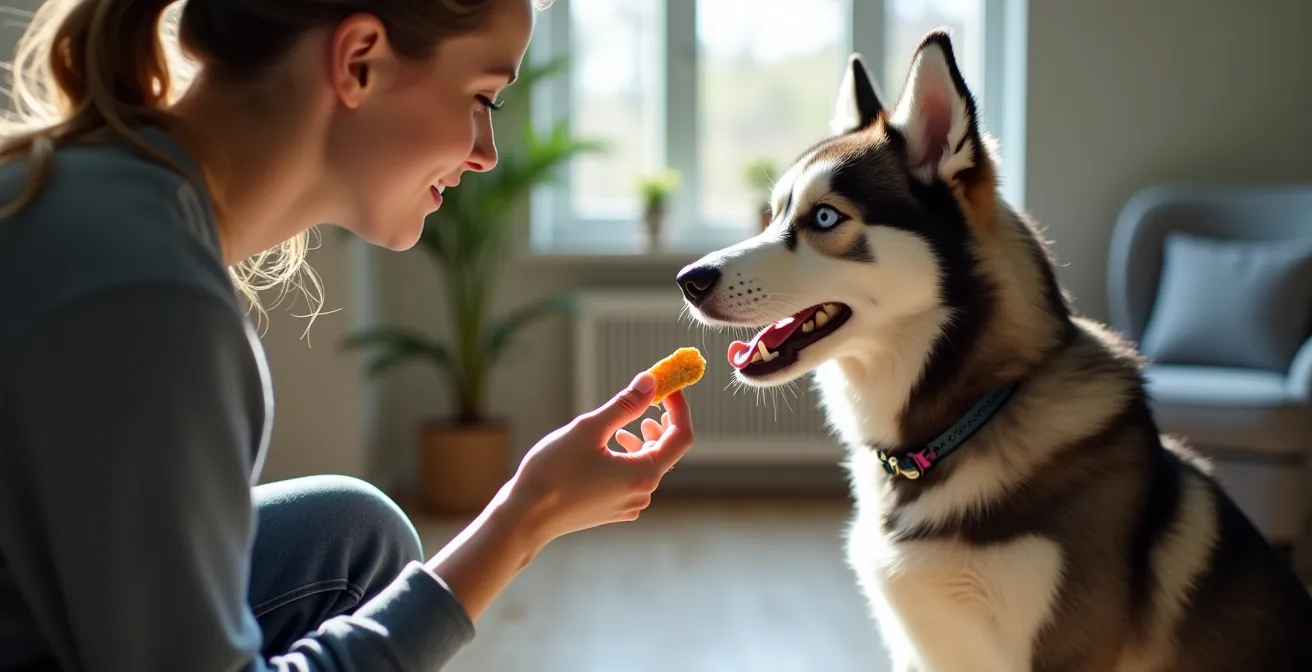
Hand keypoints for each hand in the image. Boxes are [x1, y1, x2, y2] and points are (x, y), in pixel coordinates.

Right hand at [505, 371, 693, 544]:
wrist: (524, 517)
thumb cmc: (554, 472)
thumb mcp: (589, 429)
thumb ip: (625, 405)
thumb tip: (650, 382)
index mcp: (643, 474)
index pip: (681, 437)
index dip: (679, 408)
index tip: (667, 386)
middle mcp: (642, 494)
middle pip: (667, 453)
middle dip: (660, 425)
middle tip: (648, 403)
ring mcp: (628, 505)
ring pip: (648, 467)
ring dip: (641, 443)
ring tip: (621, 429)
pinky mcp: (613, 510)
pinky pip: (632, 480)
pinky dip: (628, 460)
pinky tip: (608, 450)